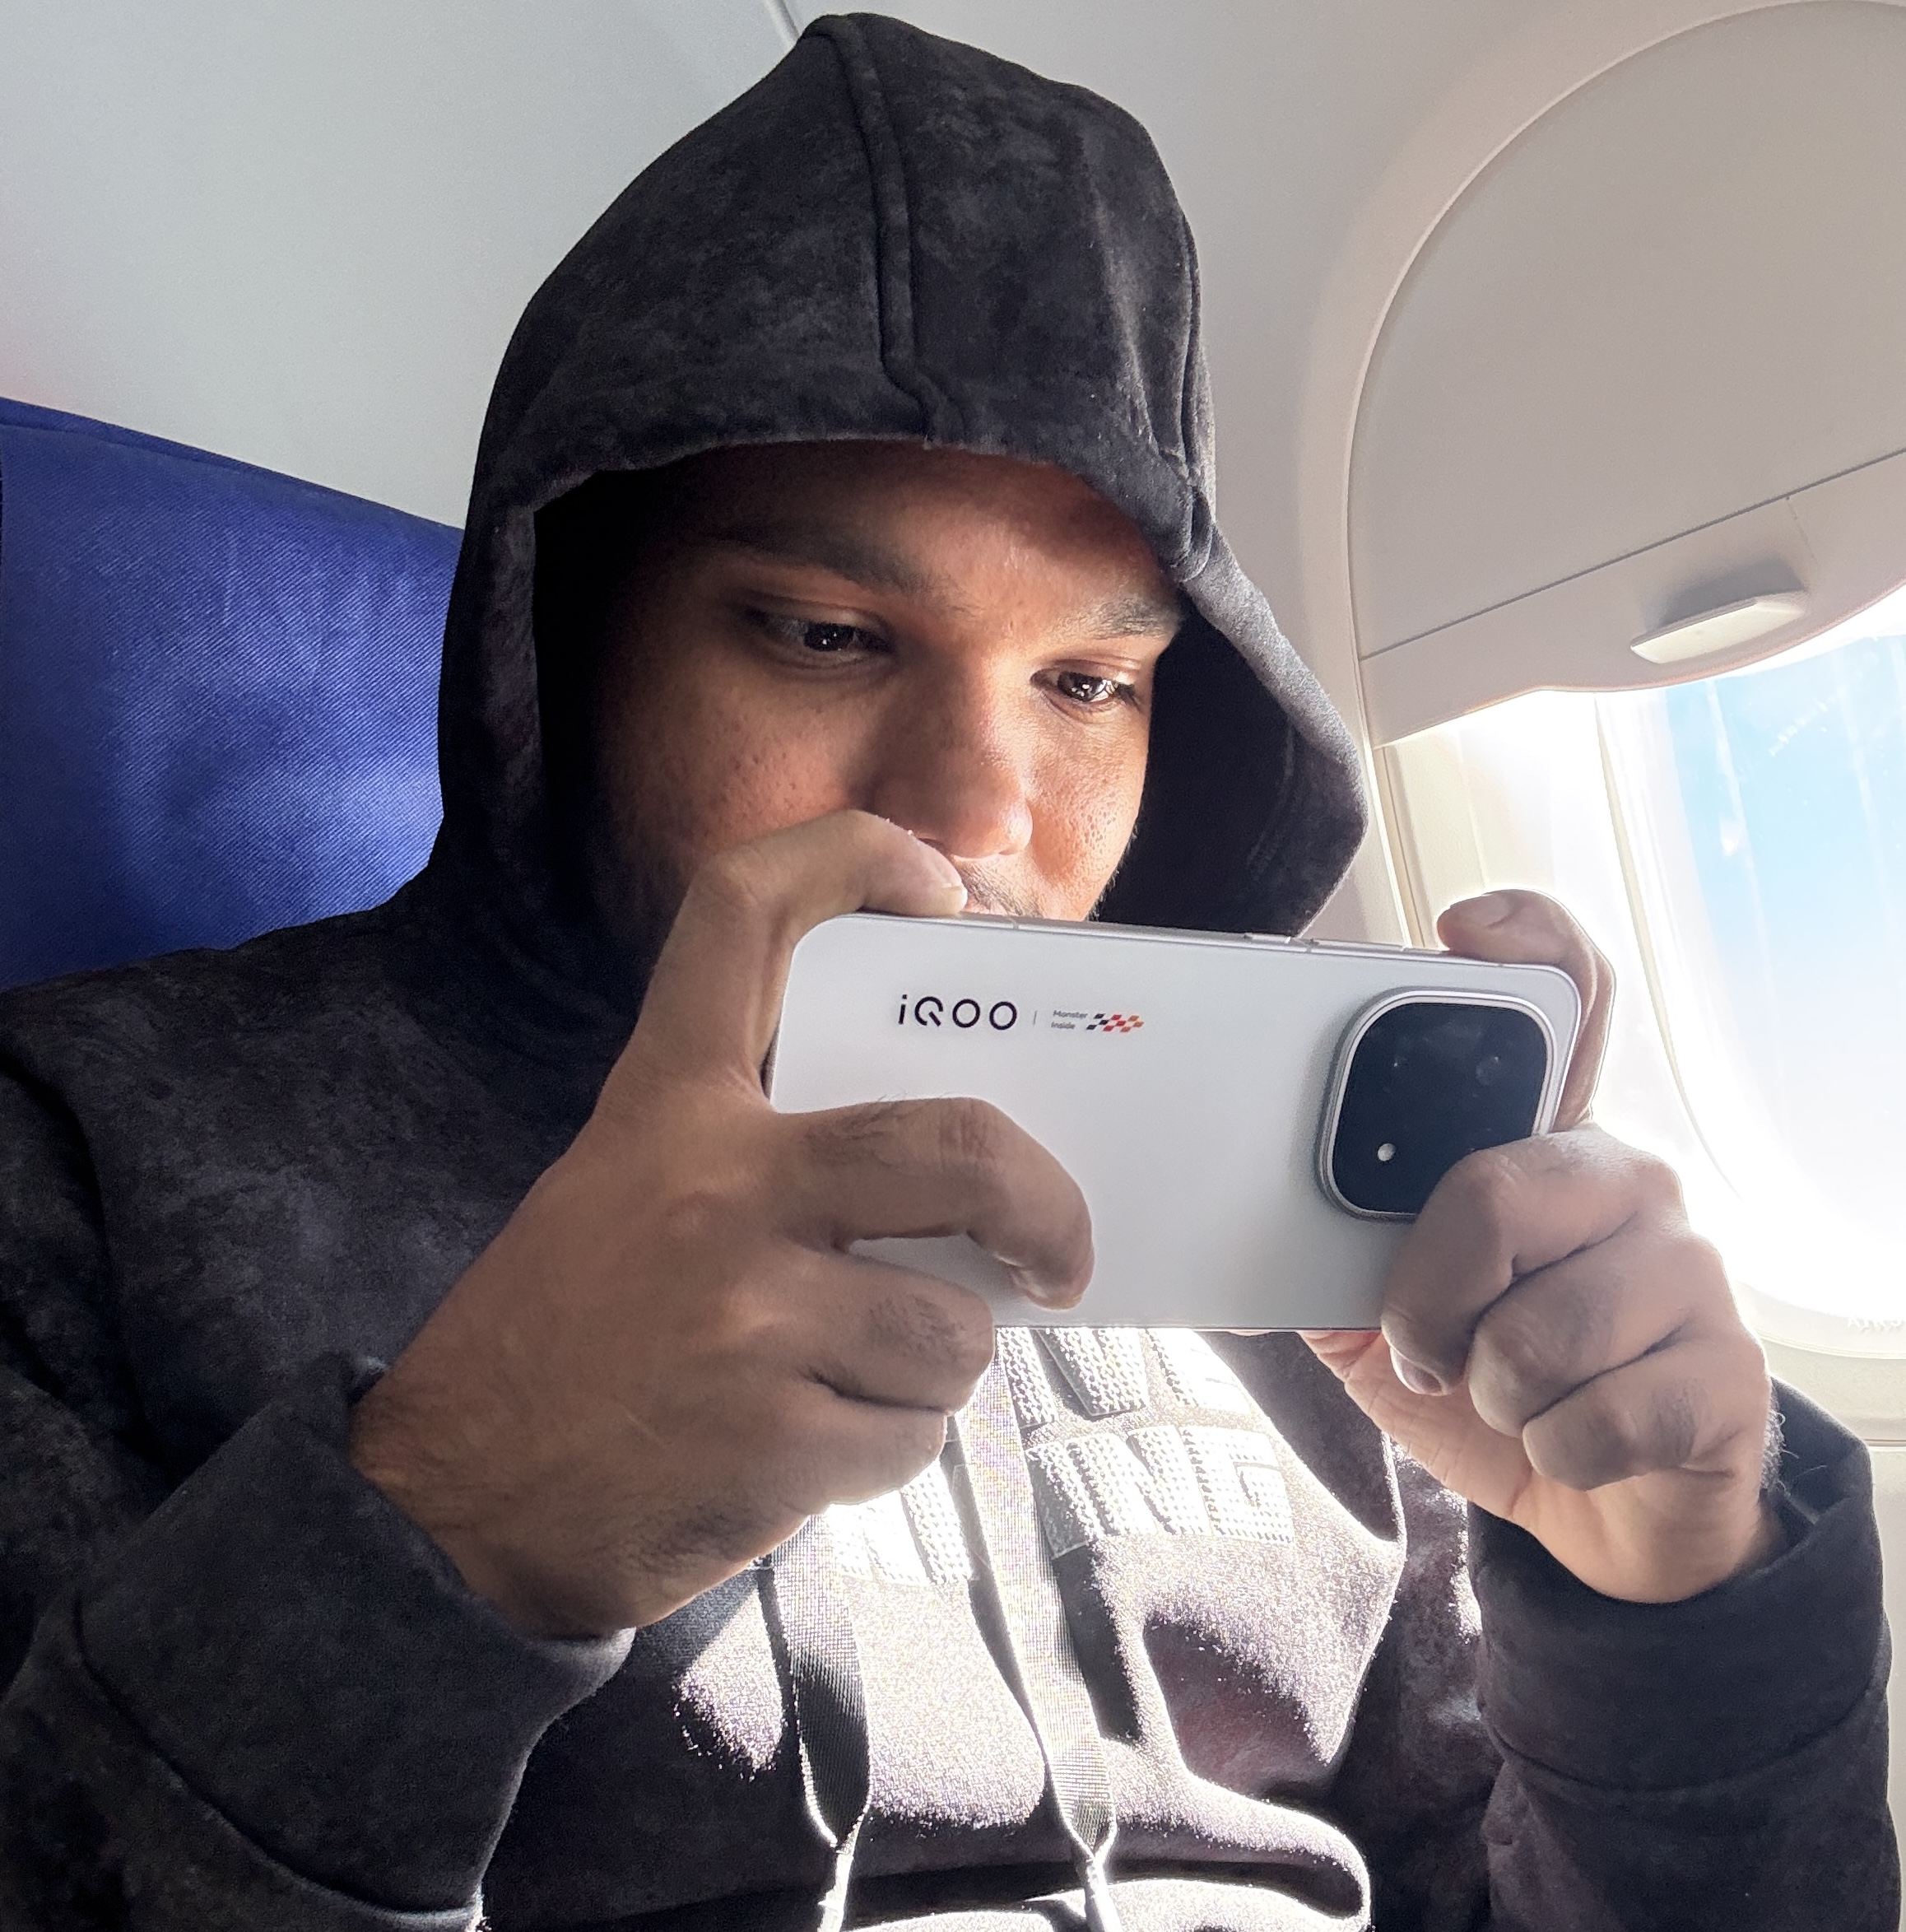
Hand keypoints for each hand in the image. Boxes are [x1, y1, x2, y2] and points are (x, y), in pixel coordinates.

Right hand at [349, 812, 1090, 1637]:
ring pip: (950, 1330)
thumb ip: (760, 1159)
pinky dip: (886, 1449)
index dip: (854, 859)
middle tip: (1059, 1253)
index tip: (939, 887)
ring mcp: (749, 1311)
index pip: (745, 914)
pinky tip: (803, 1453)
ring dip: (931, 1371)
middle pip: (956, 1145)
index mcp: (667, 1105)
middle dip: (1046, 1204)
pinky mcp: (775, 1435)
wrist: (448, 1514)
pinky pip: (911, 1436)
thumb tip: (947, 1191)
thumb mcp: (622, 1193)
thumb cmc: (559, 1344)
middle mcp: (715, 1184)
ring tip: (848, 1385)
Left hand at [1306, 891, 1782, 1602]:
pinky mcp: (1728, 1372)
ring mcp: (1690, 1270)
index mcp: (1537, 1148)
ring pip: (1536, 1330)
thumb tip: (1243, 1231)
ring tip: (1512, 1397)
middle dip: (1427, 1297)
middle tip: (1427, 1342)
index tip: (1460, 928)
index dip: (1524, 943)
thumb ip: (1335, 1260)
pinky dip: (1550, 1453)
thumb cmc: (1490, 1390)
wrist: (1596, 1515)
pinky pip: (1592, 1418)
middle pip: (1493, 1189)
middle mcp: (1624, 1182)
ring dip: (1490, 1394)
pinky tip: (1576, 1442)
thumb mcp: (1383, 1322)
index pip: (1564, 1005)